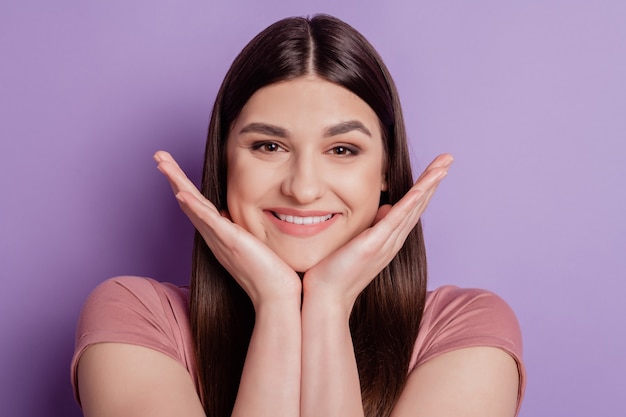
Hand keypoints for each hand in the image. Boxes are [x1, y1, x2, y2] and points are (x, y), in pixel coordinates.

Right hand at [154, 151, 300, 307]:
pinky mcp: (231, 242)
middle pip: (188, 200)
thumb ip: (239, 231)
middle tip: (158, 155)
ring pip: (193, 205)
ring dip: (176, 182)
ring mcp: (220, 238)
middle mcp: (214, 235)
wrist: (275, 295)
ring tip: (161, 163)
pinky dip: (194, 206)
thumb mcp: (251, 243)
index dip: (182, 184)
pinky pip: (208, 221)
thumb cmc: (269, 273)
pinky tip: (181, 193)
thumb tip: (232, 217)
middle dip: (173, 176)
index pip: (197, 204)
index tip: (172, 166)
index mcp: (218, 234)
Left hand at [302, 153, 453, 308]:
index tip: (437, 168)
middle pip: (419, 204)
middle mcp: (393, 240)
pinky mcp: (373, 245)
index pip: (411, 207)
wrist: (327, 297)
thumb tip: (383, 208)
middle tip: (448, 159)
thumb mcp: (357, 241)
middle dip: (434, 180)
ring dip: (428, 186)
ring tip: (443, 166)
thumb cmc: (336, 271)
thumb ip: (373, 226)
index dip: (425, 187)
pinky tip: (421, 189)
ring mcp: (385, 242)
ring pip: (412, 208)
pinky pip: (395, 220)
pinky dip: (409, 204)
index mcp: (389, 238)